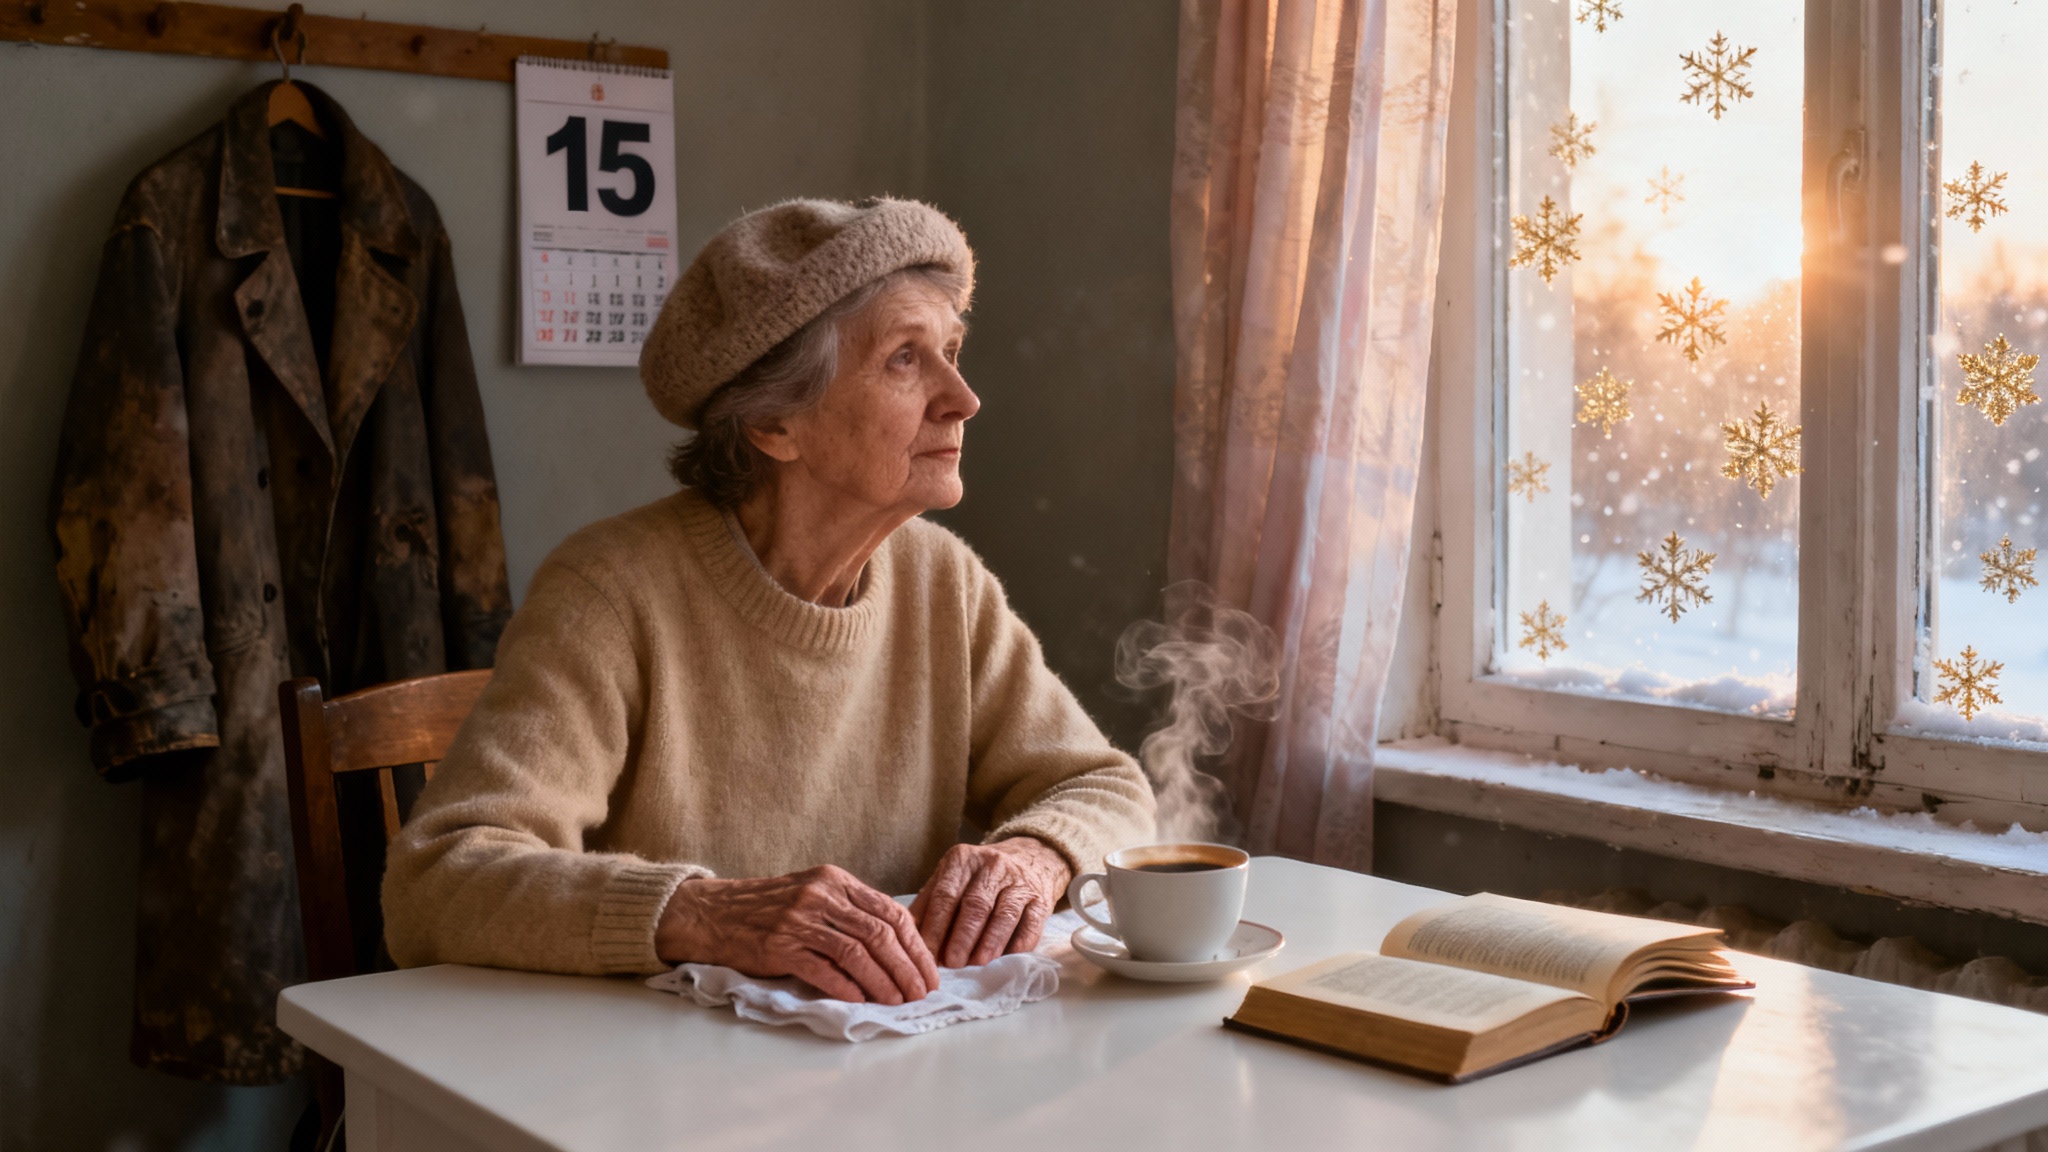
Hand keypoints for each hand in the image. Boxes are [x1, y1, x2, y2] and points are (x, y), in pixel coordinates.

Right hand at [655, 866, 939, 1004]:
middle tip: (920, 993)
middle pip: (880, 933)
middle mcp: (822, 895)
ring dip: (883, 981)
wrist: (713, 913)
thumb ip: (851, 912)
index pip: (891, 912)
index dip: (916, 945)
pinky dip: (846, 986)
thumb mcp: (814, 895)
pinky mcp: (780, 945)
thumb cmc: (768, 909)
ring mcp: (800, 919)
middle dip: (907, 967)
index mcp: (836, 881)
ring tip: (897, 1001)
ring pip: (857, 952)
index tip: (928, 971)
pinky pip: (823, 968)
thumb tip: (897, 946)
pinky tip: (860, 1000)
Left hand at [911, 838, 1072, 967]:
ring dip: (989, 942)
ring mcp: (1019, 881)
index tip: (926, 953)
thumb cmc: (978, 879)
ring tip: (976, 963)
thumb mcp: (950, 880)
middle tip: (951, 963)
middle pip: (975, 905)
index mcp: (962, 859)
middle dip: (961, 937)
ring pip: (1004, 914)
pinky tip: (1006, 958)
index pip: (945, 895)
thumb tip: (908, 938)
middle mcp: (992, 865)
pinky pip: (1031, 923)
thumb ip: (928, 904)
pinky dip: (1018, 944)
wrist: (1028, 860)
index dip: (935, 926)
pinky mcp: (1041, 898)